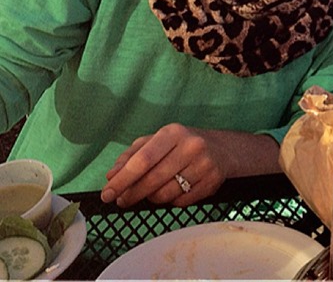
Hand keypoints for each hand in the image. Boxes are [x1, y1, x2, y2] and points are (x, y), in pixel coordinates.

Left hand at [100, 123, 227, 207]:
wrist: (223, 149)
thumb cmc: (182, 144)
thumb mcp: (157, 141)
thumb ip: (131, 155)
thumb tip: (111, 176)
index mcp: (173, 133)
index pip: (142, 160)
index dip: (122, 179)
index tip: (107, 193)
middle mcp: (190, 146)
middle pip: (152, 180)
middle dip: (132, 194)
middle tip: (122, 200)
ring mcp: (203, 165)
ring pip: (165, 195)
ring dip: (152, 198)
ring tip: (151, 192)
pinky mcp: (212, 182)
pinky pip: (181, 203)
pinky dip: (172, 201)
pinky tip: (173, 191)